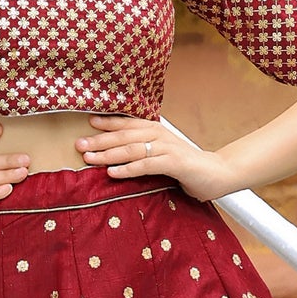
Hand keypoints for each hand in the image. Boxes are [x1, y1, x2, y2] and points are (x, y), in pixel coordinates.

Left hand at [75, 116, 240, 201]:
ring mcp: (168, 148)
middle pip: (125, 136)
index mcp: (156, 131)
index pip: (127, 124)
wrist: (217, 174)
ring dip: (108, 154)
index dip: (107, 123)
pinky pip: (147, 164)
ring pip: (132, 149)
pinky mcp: (174, 163)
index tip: (87, 124)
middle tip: (79, 144)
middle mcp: (160, 135)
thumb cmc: (186, 166)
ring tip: (89, 158)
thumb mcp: (162, 154)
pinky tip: (112, 173)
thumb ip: (144, 151)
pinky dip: (128, 169)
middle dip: (100, 139)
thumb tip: (116, 155)